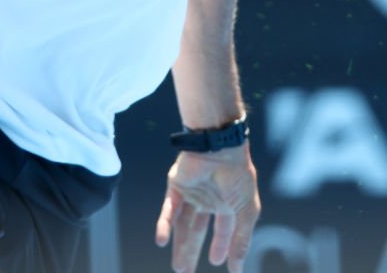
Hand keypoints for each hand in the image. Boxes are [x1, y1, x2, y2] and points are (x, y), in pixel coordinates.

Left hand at [155, 144, 259, 272]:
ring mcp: (191, 192)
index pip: (222, 229)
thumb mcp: (246, 211)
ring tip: (179, 269)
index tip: (219, 264)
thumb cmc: (237, 176)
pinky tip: (161, 241)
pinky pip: (169, 209)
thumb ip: (241, 239)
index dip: (221, 246)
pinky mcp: (176, 185)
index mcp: (226, 201)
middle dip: (192, 251)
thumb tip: (238, 269)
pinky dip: (164, 225)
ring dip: (180, 245)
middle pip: (197, 230)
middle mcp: (208, 197)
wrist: (220, 147)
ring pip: (183, 224)